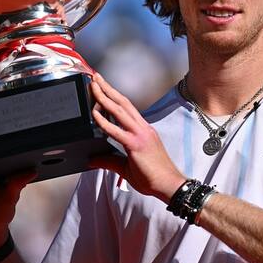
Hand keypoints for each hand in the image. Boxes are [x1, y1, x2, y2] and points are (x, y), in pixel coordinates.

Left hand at [89, 74, 185, 203]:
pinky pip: (117, 130)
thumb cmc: (154, 177)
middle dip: (108, 88)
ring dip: (105, 96)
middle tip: (95, 77)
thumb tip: (93, 160)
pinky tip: (94, 113)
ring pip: (120, 110)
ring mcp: (141, 135)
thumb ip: (109, 161)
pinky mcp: (137, 145)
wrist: (170, 186)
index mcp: (143, 131)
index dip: (114, 96)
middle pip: (123, 102)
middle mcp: (142, 129)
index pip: (126, 108)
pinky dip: (105, 121)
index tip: (103, 87)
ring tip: (93, 86)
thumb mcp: (127, 167)